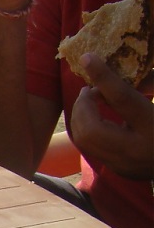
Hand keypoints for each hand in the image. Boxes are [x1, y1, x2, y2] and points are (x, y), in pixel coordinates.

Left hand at [70, 53, 153, 179]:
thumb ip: (151, 84)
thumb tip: (120, 73)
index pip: (122, 98)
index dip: (103, 76)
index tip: (88, 58)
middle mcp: (137, 149)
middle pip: (92, 127)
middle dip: (83, 104)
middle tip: (88, 89)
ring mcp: (125, 163)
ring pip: (84, 140)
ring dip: (80, 116)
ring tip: (89, 99)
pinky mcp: (118, 169)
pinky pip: (91, 148)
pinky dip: (87, 128)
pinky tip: (95, 117)